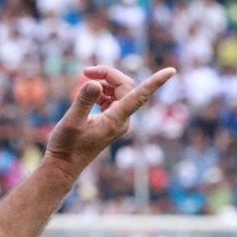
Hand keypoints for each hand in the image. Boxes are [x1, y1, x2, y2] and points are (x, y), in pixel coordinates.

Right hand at [43, 65, 175, 178]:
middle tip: (85, 70)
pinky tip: (89, 94)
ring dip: (104, 82)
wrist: (64, 165)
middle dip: (108, 74)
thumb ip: (84, 101)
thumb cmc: (66, 146)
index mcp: (116, 120)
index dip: (156, 82)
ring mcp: (117, 121)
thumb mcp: (72, 121)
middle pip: (126, 87)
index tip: (171, 70)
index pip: (140, 96)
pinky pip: (113, 99)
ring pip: (120, 91)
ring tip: (84, 80)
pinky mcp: (110, 121)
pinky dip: (102, 91)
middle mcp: (121, 120)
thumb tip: (94, 82)